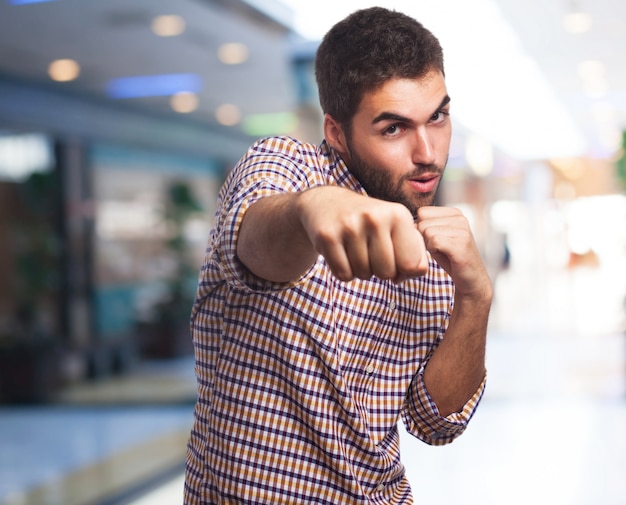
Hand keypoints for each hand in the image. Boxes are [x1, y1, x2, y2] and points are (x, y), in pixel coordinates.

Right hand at [297, 187, 428, 281]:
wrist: (328, 203)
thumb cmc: (369, 222)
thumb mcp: (397, 228)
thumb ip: (415, 254)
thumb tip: (404, 276)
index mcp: (398, 214)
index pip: (411, 265)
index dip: (402, 269)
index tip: (393, 256)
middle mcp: (375, 218)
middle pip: (386, 273)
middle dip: (379, 270)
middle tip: (370, 251)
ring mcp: (349, 227)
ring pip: (363, 275)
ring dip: (360, 270)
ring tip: (355, 249)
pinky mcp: (328, 237)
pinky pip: (343, 275)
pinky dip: (344, 271)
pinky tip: (342, 253)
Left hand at [416, 206, 491, 299]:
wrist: (470, 279)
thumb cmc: (450, 258)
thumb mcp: (436, 236)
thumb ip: (424, 225)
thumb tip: (406, 220)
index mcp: (454, 213)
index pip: (422, 212)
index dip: (421, 229)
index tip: (435, 240)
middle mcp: (459, 218)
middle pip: (422, 222)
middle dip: (425, 239)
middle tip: (440, 249)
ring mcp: (462, 230)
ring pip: (426, 232)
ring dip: (430, 246)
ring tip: (444, 252)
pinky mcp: (461, 243)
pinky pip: (433, 242)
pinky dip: (434, 252)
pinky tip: (446, 256)